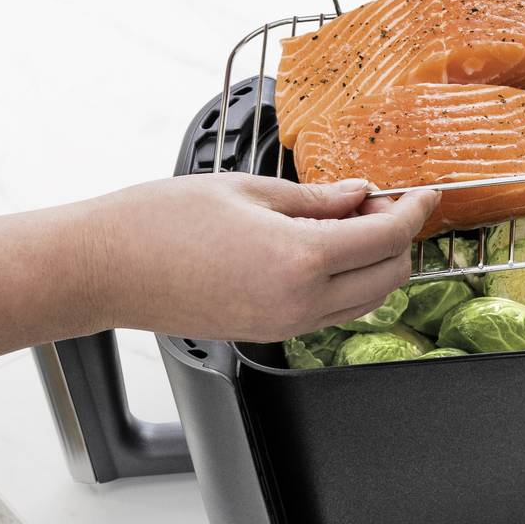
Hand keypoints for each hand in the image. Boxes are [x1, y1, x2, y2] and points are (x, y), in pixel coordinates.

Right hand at [83, 175, 443, 340]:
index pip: (387, 238)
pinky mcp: (270, 332)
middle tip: (381, 202)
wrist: (100, 268)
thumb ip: (315, 198)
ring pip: (367, 299)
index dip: (414, 211)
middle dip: (399, 237)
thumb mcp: (245, 191)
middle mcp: (301, 302)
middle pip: (390, 275)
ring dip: (376, 262)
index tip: (424, 193)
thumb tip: (360, 195)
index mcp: (300, 259)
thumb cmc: (155, 222)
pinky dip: (347, 281)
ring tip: (350, 221)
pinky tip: (326, 248)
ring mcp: (286, 324)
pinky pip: (333, 311)